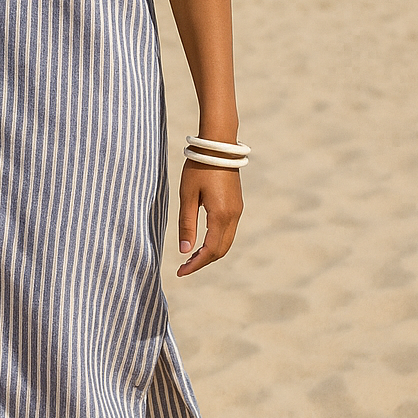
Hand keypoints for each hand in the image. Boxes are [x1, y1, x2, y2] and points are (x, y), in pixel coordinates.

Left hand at [176, 161, 241, 276]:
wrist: (218, 145)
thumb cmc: (198, 168)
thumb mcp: (187, 196)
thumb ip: (186, 224)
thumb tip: (185, 251)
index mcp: (221, 215)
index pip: (210, 251)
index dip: (196, 265)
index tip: (180, 272)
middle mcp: (233, 216)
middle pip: (221, 250)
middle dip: (203, 262)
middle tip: (183, 267)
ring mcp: (237, 210)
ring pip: (226, 242)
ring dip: (210, 252)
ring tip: (190, 257)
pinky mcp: (236, 205)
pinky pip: (228, 231)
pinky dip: (216, 241)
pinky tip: (201, 241)